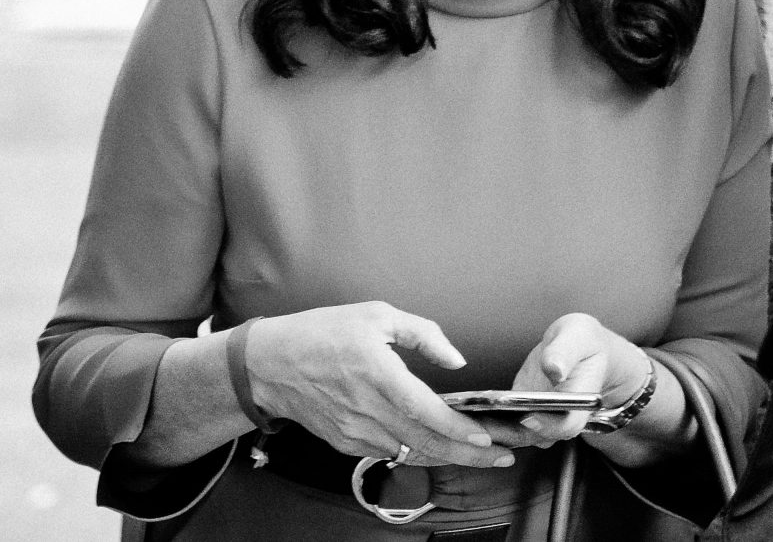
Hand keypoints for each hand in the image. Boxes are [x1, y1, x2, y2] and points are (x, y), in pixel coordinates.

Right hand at [246, 301, 512, 468]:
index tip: (489, 438)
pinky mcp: (346, 443)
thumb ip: (423, 334)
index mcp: (378, 375)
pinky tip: (441, 450)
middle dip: (470, 455)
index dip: (461, 430)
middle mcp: (368, 410)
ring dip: (449, 457)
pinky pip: (391, 454)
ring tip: (482, 456)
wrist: (270, 364)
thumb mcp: (377, 315)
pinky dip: (420, 454)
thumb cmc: (323, 333)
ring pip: (412, 453)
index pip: (428, 413)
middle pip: (427, 443)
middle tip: (503, 457)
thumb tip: (457, 359)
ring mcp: (356, 432)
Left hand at [476, 313, 649, 449]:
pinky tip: (463, 411)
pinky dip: (485, 421)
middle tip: (478, 425)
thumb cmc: (581, 340)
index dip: (548, 425)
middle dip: (506, 432)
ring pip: (514, 435)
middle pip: (534, 436)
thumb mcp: (578, 336)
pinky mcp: (521, 414)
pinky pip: (503, 424)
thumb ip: (566, 352)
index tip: (528, 415)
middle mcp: (558, 418)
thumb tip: (554, 369)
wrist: (577, 349)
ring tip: (463, 419)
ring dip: (490, 431)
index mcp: (579, 403)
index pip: (566, 425)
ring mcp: (539, 419)